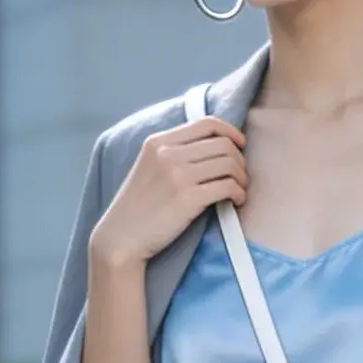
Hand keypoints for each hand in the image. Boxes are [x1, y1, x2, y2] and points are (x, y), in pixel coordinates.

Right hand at [90, 117, 246, 270]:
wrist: (121, 238)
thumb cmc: (138, 207)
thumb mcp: (148, 167)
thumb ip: (172, 152)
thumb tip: (213, 147)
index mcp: (158, 142)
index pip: (206, 124)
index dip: (230, 132)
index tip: (240, 145)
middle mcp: (168, 154)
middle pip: (223, 145)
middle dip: (239, 160)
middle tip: (240, 177)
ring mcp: (178, 175)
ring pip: (229, 164)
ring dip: (242, 178)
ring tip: (239, 190)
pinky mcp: (188, 199)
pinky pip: (227, 187)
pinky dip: (238, 193)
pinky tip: (236, 201)